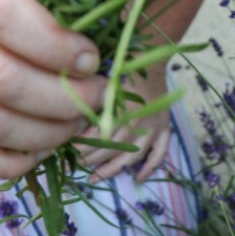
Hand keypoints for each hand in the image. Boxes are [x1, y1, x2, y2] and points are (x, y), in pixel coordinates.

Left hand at [77, 62, 171, 183]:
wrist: (149, 56)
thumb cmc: (121, 66)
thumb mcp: (103, 82)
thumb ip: (92, 104)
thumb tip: (72, 125)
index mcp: (124, 107)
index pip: (102, 134)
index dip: (84, 145)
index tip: (69, 150)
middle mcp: (141, 120)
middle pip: (114, 148)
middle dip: (92, 158)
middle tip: (75, 164)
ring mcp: (155, 126)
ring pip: (132, 156)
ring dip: (112, 168)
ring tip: (93, 176)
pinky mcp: (165, 126)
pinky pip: (160, 152)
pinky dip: (150, 167)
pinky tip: (138, 179)